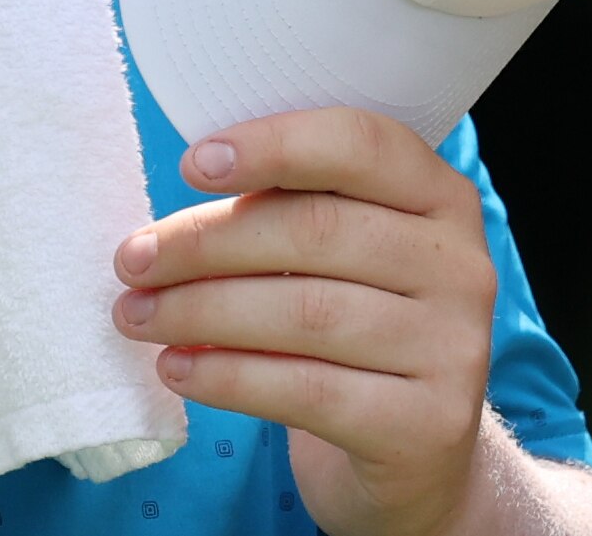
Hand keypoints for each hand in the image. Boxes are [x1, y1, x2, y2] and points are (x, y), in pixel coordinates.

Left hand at [113, 108, 498, 535]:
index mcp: (438, 196)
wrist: (412, 449)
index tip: (189, 163)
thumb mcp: (336, 252)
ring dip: (200, 312)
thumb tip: (162, 225)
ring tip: (135, 316)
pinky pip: (307, 389)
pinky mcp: (428, 425)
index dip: (273, 145)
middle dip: (205, 243)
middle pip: (317, 231)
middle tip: (130, 261)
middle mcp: (461, 265)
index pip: (361, 143)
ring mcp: (455, 348)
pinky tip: (176, 369)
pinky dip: (226, 377)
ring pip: (306, 312)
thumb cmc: (350, 321)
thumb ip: (281, 209)